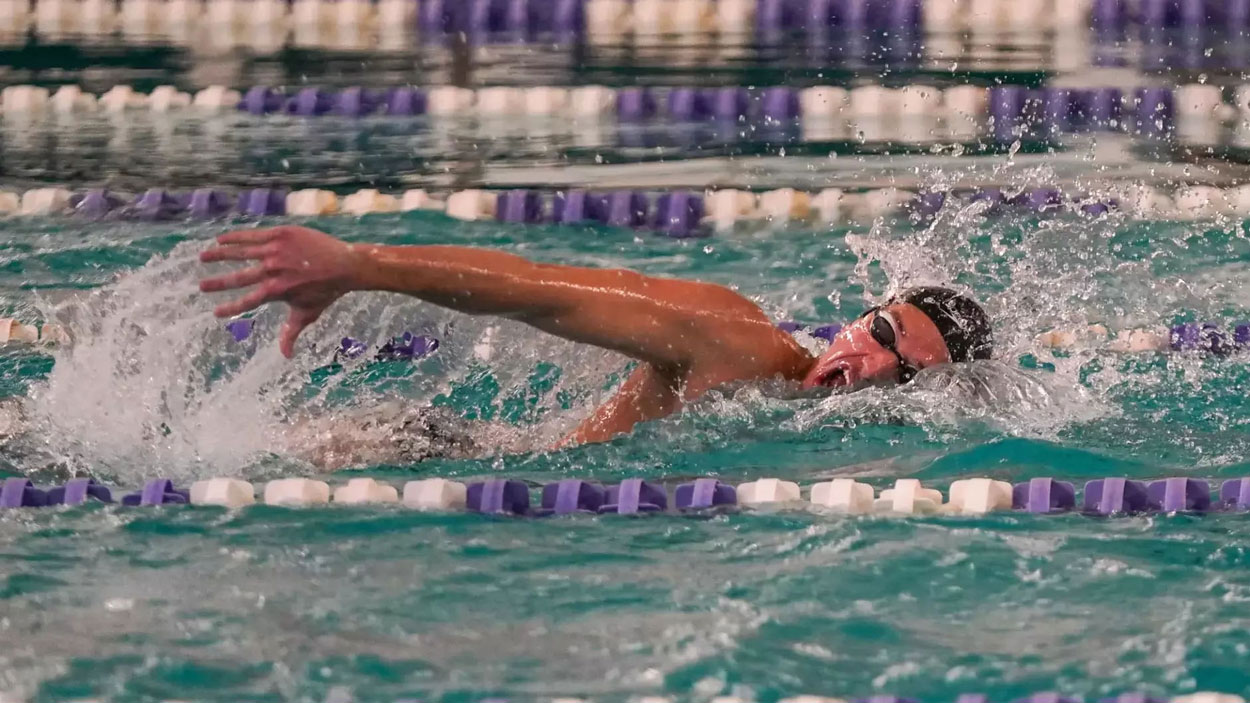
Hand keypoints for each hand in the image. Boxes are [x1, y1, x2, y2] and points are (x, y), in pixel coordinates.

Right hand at [199, 225, 362, 357]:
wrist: (345, 264)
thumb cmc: (326, 291)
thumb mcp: (307, 313)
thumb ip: (291, 333)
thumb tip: (286, 356)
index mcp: (276, 291)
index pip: (246, 302)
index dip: (230, 308)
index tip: (215, 312)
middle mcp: (272, 271)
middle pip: (237, 278)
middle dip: (217, 283)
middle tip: (201, 286)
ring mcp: (275, 251)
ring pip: (240, 253)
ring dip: (219, 255)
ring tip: (203, 257)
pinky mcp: (280, 234)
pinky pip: (252, 235)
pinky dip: (235, 237)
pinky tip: (220, 239)